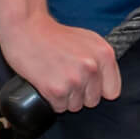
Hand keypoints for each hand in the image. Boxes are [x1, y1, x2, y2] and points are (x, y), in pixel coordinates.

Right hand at [0, 15, 120, 113]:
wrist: (27, 30)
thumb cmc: (55, 35)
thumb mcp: (88, 39)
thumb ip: (101, 60)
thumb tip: (109, 85)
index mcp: (104, 54)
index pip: (112, 91)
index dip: (98, 89)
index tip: (87, 82)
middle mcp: (92, 68)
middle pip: (93, 101)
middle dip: (80, 94)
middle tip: (65, 75)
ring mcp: (75, 80)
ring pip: (75, 106)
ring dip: (65, 97)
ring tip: (55, 77)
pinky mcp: (57, 90)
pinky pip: (59, 108)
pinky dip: (52, 100)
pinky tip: (47, 83)